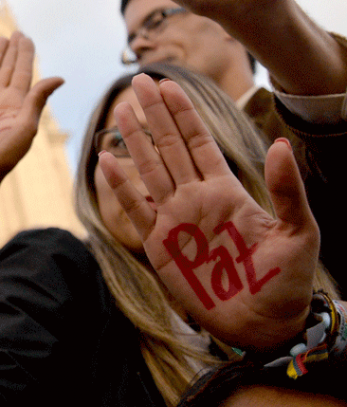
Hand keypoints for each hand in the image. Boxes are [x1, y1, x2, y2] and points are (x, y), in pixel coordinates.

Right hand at [0, 32, 63, 188]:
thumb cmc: (3, 155)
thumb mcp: (26, 127)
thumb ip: (38, 100)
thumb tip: (59, 77)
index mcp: (18, 103)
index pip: (22, 72)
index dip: (24, 54)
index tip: (24, 36)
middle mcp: (2, 100)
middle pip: (9, 69)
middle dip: (12, 51)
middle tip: (15, 33)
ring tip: (1, 39)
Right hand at [98, 74, 317, 349]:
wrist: (263, 324)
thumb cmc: (286, 281)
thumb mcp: (298, 232)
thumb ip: (286, 188)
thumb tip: (280, 144)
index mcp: (227, 191)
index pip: (199, 142)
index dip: (184, 114)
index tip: (170, 85)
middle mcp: (196, 198)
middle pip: (169, 147)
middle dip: (155, 114)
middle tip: (139, 82)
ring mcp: (175, 219)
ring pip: (150, 169)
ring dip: (135, 139)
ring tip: (121, 110)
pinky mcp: (159, 244)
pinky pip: (135, 207)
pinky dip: (120, 184)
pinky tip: (108, 159)